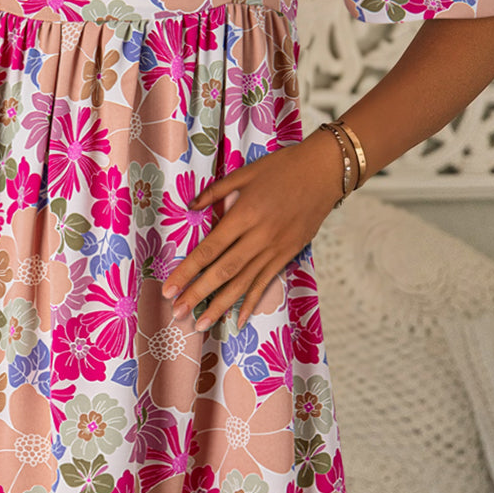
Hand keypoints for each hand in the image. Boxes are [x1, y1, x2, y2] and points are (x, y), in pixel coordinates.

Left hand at [160, 130, 340, 332]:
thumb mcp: (246, 172)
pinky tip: (239, 320)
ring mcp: (275, 249)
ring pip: (243, 283)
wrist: (324, 172)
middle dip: (198, 294)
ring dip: (220, 305)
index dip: (187, 271)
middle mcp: (259, 237)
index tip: (169, 288)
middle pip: (223, 272)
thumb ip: (216, 192)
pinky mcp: (288, 255)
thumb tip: (191, 207)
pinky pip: (266, 282)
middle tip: (177, 312)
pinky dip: (252, 302)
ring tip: (201, 324)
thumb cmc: (283, 168)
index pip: (209, 250)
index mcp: (244, 215)